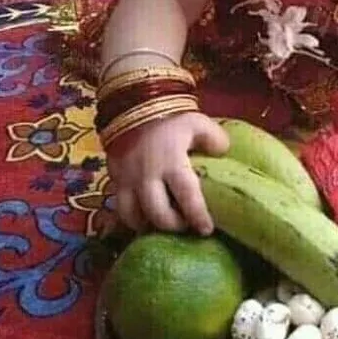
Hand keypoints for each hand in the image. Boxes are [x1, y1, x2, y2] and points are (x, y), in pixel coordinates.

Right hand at [106, 112, 228, 235]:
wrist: (133, 109)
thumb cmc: (170, 119)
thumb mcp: (197, 123)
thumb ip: (215, 138)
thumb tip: (223, 153)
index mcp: (171, 163)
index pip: (187, 196)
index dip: (197, 216)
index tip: (206, 230)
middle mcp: (147, 176)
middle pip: (159, 214)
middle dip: (175, 226)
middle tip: (187, 225)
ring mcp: (127, 181)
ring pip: (134, 217)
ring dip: (151, 225)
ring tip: (166, 223)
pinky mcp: (114, 181)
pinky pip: (120, 210)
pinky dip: (134, 219)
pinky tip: (146, 219)